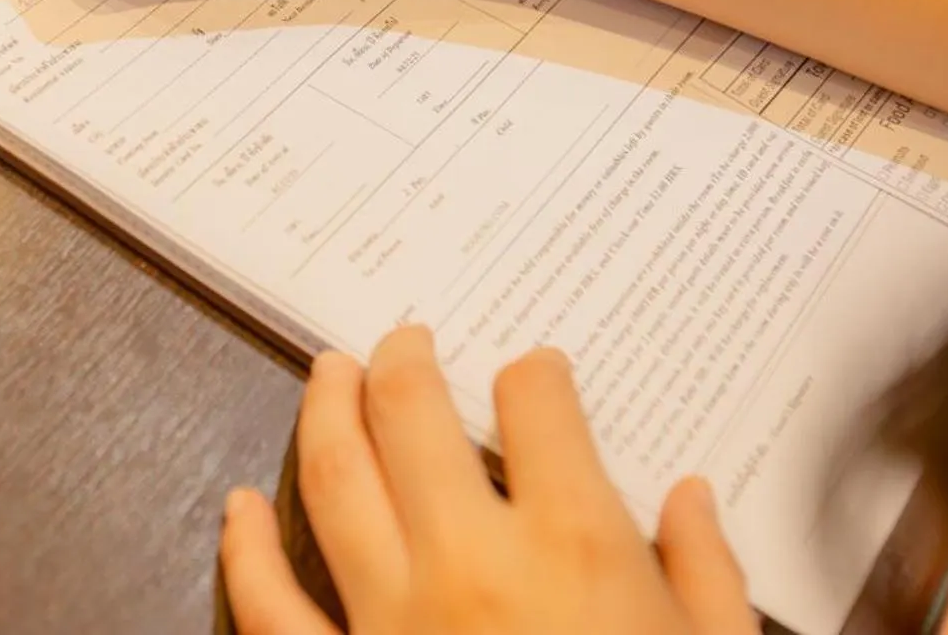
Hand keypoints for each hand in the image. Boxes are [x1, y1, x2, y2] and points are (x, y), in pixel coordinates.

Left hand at [221, 327, 756, 634]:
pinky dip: (245, 549)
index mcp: (577, 542)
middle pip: (415, 412)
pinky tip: (238, 507)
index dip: (535, 375)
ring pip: (337, 478)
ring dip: (326, 410)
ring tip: (328, 373)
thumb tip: (692, 498)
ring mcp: (393, 619)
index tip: (534, 373)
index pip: (539, 404)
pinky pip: (271, 605)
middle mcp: (473, 560)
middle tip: (404, 340)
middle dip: (407, 361)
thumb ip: (709, 574)